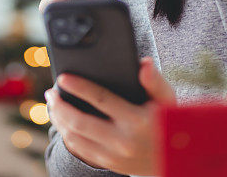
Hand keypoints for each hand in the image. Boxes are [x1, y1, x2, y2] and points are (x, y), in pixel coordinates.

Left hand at [45, 57, 175, 175]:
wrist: (175, 160)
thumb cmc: (169, 122)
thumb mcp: (168, 101)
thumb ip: (154, 81)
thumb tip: (143, 62)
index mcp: (136, 120)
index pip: (101, 100)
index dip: (79, 87)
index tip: (63, 77)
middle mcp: (122, 140)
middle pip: (79, 122)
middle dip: (59, 105)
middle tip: (51, 92)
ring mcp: (113, 155)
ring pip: (74, 137)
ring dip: (58, 119)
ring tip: (52, 104)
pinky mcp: (108, 163)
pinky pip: (79, 149)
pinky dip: (66, 134)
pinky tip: (61, 120)